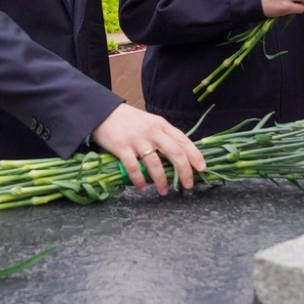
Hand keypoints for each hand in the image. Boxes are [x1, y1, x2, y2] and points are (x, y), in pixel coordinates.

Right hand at [90, 103, 204, 196]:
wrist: (102, 112)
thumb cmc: (128, 120)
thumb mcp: (150, 122)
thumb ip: (163, 136)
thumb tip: (179, 155)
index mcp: (161, 125)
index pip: (183, 140)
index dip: (195, 155)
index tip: (202, 168)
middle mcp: (152, 132)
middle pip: (175, 152)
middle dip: (184, 171)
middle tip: (188, 185)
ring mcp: (137, 140)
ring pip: (155, 164)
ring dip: (161, 180)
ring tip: (164, 191)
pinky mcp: (122, 148)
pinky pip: (133, 168)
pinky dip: (139, 180)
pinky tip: (142, 187)